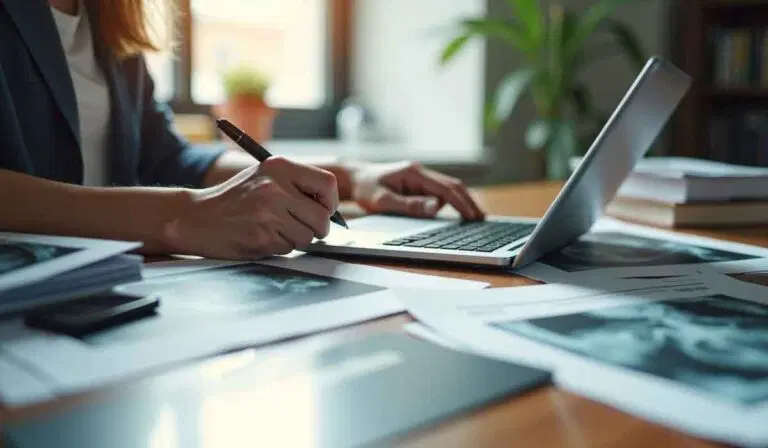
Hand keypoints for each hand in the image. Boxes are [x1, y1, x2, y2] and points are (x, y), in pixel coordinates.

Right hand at [166, 157, 337, 259]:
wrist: (195, 217)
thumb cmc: (235, 200)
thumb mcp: (264, 178)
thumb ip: (296, 187)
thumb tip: (332, 210)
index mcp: (279, 166)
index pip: (327, 184)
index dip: (330, 202)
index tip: (323, 210)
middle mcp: (275, 186)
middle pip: (322, 216)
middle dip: (317, 228)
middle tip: (301, 227)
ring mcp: (268, 212)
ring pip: (308, 236)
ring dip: (296, 239)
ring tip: (274, 229)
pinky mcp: (262, 236)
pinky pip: (289, 248)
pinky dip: (280, 246)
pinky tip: (261, 236)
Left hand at [350, 162, 484, 219]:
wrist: (355, 178)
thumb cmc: (366, 189)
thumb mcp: (383, 201)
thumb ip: (409, 205)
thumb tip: (436, 207)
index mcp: (414, 173)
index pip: (444, 188)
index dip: (461, 203)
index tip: (472, 216)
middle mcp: (420, 172)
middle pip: (452, 185)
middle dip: (468, 201)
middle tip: (481, 218)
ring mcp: (420, 177)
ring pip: (448, 188)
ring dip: (462, 201)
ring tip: (475, 217)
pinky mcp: (418, 183)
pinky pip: (439, 191)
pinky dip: (451, 201)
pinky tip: (459, 211)